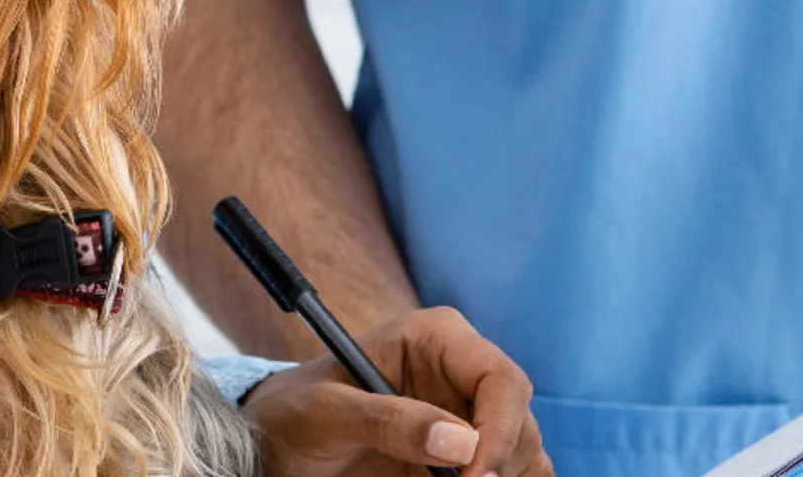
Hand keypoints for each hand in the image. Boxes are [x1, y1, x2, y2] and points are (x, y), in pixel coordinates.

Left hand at [242, 306, 550, 476]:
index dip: (500, 431)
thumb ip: (387, 420)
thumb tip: (459, 444)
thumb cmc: (293, 413)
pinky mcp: (466, 460)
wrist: (276, 443)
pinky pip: (510, 476)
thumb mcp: (325, 413)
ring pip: (525, 457)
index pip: (502, 380)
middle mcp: (464, 376)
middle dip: (500, 466)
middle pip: (521, 424)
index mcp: (439, 339)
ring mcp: (470, 420)